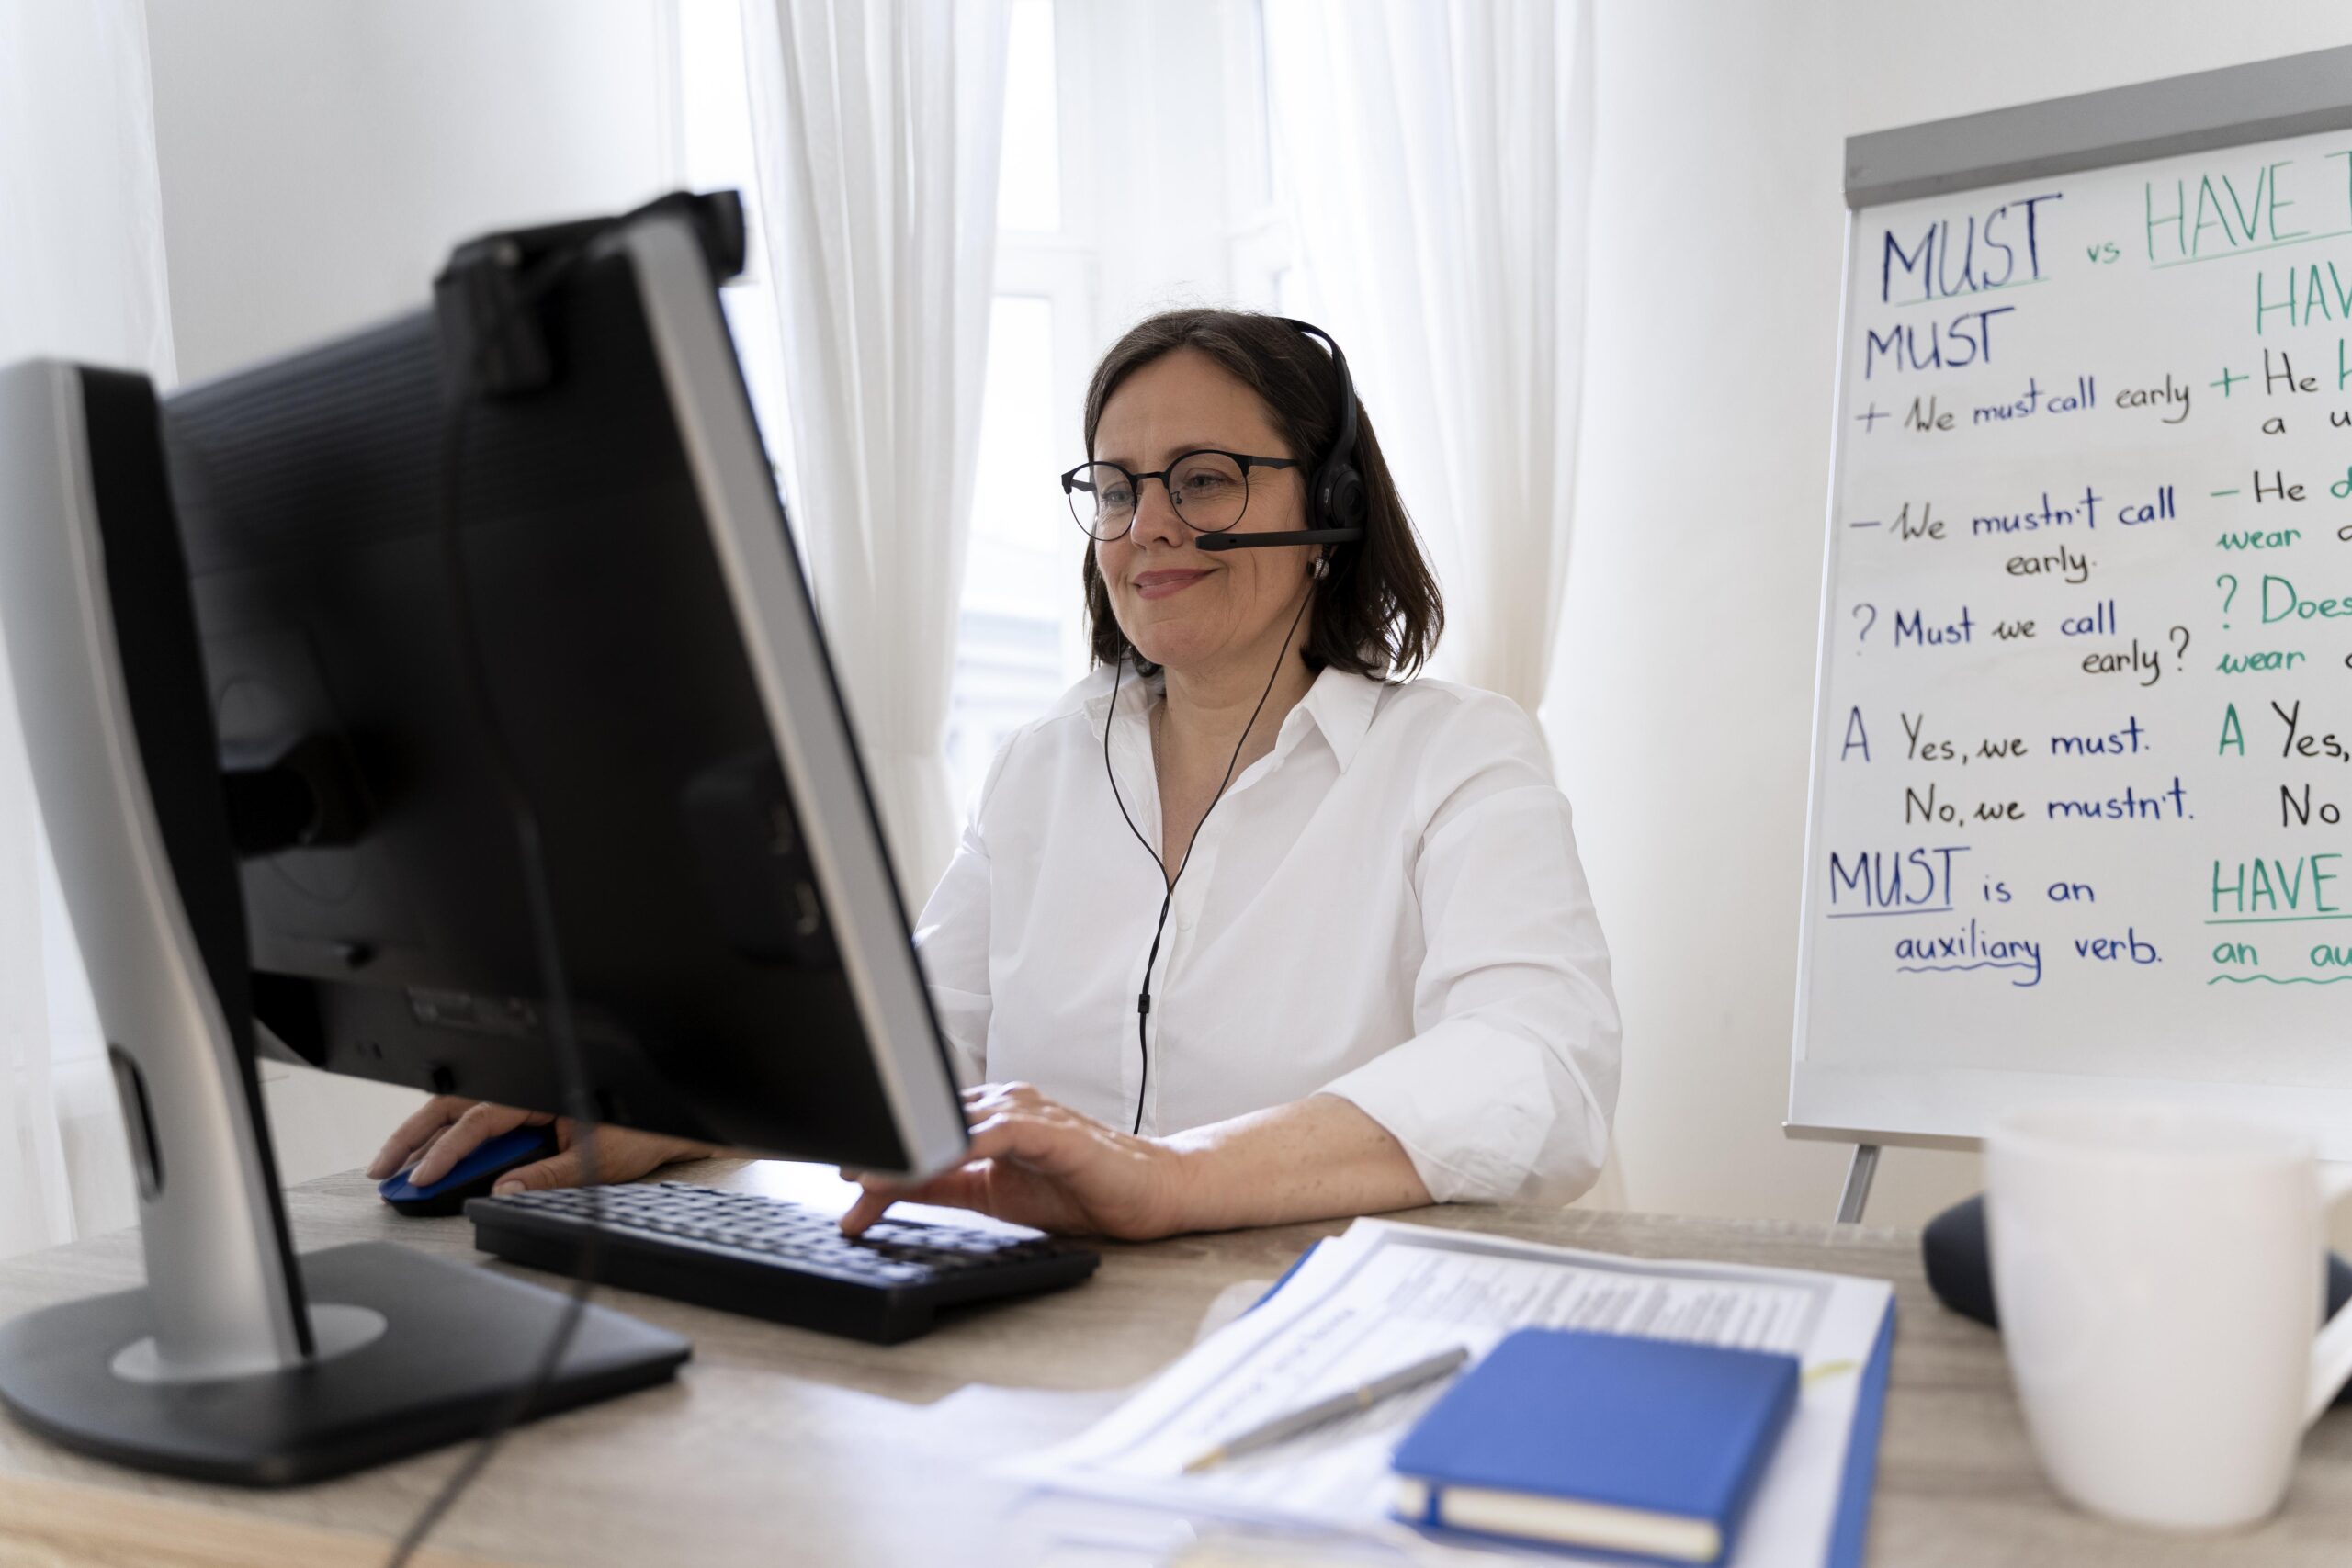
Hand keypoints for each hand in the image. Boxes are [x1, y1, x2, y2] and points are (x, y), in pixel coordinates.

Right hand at [367, 1095, 717, 1195]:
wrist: (673, 1125)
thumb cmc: (643, 1132)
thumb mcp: (596, 1161)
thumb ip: (547, 1176)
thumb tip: (504, 1190)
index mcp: (540, 1092)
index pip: (478, 1120)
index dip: (445, 1150)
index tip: (420, 1177)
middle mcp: (527, 1090)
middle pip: (455, 1107)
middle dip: (412, 1136)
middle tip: (382, 1169)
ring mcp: (525, 1099)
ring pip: (461, 1113)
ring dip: (424, 1138)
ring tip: (393, 1168)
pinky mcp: (526, 1114)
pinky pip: (478, 1121)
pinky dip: (449, 1139)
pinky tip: (428, 1158)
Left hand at [839, 1082, 1190, 1239]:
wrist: (1149, 1193)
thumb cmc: (1079, 1187)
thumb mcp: (990, 1192)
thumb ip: (942, 1182)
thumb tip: (885, 1185)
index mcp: (989, 1113)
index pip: (923, 1126)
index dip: (881, 1150)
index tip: (841, 1176)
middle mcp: (1004, 1102)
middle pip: (929, 1120)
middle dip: (884, 1147)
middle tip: (840, 1173)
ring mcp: (1028, 1112)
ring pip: (954, 1123)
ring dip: (910, 1148)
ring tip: (870, 1173)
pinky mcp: (1052, 1130)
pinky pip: (997, 1134)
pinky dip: (960, 1145)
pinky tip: (933, 1159)